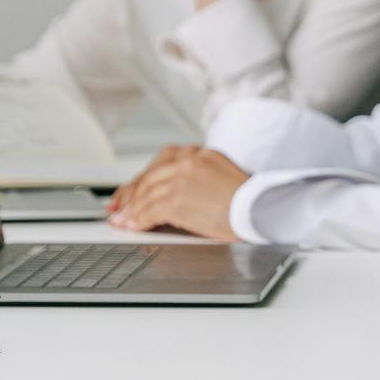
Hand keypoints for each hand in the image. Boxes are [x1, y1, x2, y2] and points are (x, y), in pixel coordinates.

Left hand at [106, 145, 245, 239]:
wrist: (260, 210)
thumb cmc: (250, 202)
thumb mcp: (224, 177)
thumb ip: (199, 177)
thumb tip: (176, 193)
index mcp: (201, 154)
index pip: (163, 162)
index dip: (143, 178)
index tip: (132, 190)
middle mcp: (189, 160)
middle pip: (150, 176)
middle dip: (131, 194)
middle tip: (118, 207)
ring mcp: (181, 178)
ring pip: (147, 194)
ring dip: (132, 210)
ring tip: (123, 221)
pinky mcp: (177, 199)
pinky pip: (149, 210)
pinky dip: (138, 219)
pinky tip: (133, 225)